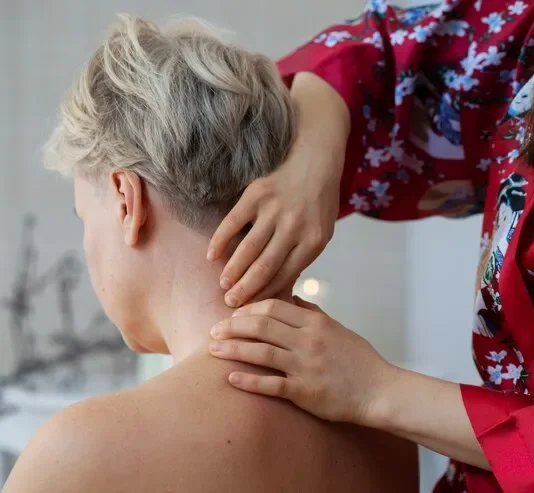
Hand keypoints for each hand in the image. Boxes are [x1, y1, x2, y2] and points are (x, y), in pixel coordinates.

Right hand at [207, 73, 349, 306]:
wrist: (316, 160)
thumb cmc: (318, 203)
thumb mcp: (321, 233)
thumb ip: (302, 257)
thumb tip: (279, 289)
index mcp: (314, 241)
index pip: (286, 276)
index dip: (266, 294)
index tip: (252, 309)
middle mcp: (294, 227)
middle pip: (265, 266)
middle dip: (246, 289)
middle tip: (230, 304)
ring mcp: (275, 209)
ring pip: (249, 248)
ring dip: (233, 270)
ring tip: (223, 285)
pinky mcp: (257, 194)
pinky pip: (234, 221)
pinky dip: (221, 239)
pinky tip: (212, 255)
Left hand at [209, 297, 395, 424]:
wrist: (379, 390)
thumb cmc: (360, 360)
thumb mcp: (338, 329)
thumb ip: (313, 314)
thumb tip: (292, 299)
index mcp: (316, 323)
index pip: (274, 306)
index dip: (249, 308)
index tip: (234, 314)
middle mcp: (308, 341)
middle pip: (262, 326)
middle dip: (233, 326)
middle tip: (214, 329)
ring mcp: (306, 367)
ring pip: (261, 352)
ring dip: (233, 349)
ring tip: (212, 349)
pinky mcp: (305, 392)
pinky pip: (271, 385)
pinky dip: (249, 381)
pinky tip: (231, 378)